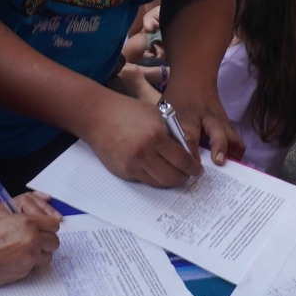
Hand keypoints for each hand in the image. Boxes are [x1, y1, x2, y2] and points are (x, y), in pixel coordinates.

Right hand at [0, 211, 60, 289]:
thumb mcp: (4, 223)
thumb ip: (24, 226)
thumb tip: (39, 232)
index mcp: (27, 222)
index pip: (54, 225)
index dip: (49, 229)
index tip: (45, 232)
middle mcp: (32, 239)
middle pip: (54, 242)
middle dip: (47, 244)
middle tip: (36, 245)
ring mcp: (29, 257)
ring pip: (47, 257)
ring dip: (39, 256)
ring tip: (22, 255)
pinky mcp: (24, 272)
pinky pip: (33, 268)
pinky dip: (26, 266)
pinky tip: (11, 263)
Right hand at [81, 91, 202, 185]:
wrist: (99, 116)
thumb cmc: (128, 112)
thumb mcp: (156, 116)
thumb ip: (172, 134)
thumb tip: (188, 153)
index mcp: (156, 136)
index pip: (183, 160)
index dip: (193, 168)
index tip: (197, 170)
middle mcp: (145, 152)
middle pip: (173, 177)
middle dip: (184, 177)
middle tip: (188, 174)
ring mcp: (133, 164)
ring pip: (160, 183)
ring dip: (170, 181)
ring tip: (174, 174)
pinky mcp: (123, 171)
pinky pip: (145, 181)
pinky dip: (154, 178)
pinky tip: (157, 170)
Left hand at [160, 84, 238, 166]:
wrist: (194, 79)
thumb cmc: (177, 99)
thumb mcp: (167, 111)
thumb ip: (168, 134)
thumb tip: (166, 158)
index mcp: (188, 115)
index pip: (190, 137)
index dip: (191, 154)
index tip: (190, 167)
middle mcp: (208, 118)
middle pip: (219, 135)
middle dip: (219, 150)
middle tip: (216, 164)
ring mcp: (221, 121)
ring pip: (234, 139)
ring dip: (231, 155)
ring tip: (226, 170)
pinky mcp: (229, 125)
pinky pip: (237, 141)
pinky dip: (235, 153)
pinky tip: (229, 164)